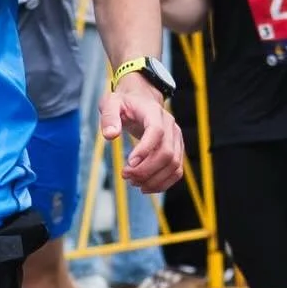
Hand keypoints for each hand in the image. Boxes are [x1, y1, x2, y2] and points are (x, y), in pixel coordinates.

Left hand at [99, 73, 183, 193]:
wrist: (141, 101)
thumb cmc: (125, 103)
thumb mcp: (111, 103)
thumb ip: (109, 117)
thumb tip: (110, 135)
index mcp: (154, 113)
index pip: (156, 132)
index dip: (145, 149)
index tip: (128, 163)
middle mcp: (171, 126)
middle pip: (167, 153)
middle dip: (146, 170)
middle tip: (125, 175)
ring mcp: (176, 139)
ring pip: (174, 165)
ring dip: (154, 180)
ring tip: (133, 182)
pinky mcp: (177, 150)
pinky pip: (176, 171)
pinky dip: (162, 183)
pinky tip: (145, 187)